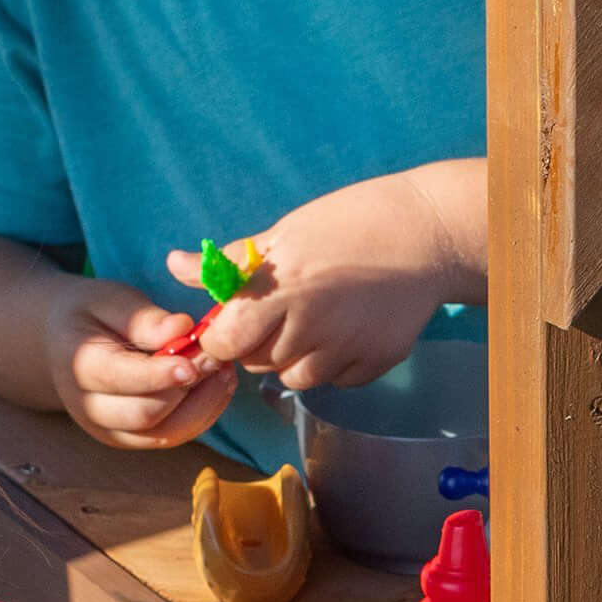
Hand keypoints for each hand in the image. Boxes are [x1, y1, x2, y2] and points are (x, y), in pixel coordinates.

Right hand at [42, 278, 237, 449]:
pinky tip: (218, 386)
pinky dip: (202, 415)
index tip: (197, 360)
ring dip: (203, 406)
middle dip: (188, 389)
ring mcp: (110, 430)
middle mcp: (90, 408)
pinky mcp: (132, 439)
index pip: (121, 379)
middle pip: (145, 415)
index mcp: (79, 367)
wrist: (65, 344)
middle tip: (217, 358)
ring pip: (164, 434)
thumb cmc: (92, 316)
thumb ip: (142, 317)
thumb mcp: (109, 300)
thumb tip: (182, 328)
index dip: (161, 374)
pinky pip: (173, 436)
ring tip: (224, 372)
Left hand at [181, 171, 461, 392]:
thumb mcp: (284, 233)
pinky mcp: (375, 362)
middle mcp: (311, 326)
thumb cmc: (350, 222)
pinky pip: (336, 380)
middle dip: (257, 344)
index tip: (233, 322)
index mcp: (282, 289)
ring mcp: (346, 349)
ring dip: (294, 357)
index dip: (221, 337)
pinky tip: (346, 329)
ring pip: (295, 377)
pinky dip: (333, 363)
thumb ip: (230, 262)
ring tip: (314, 320)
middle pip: (257, 363)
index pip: (226, 342)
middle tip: (279, 312)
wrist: (426, 233)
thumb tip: (175, 265)